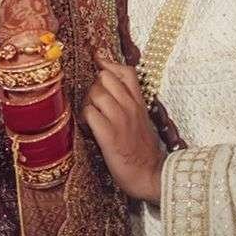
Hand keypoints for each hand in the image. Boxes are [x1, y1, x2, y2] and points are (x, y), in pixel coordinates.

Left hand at [82, 53, 163, 203]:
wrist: (151, 175)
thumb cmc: (144, 151)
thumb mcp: (142, 121)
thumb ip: (130, 105)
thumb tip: (113, 94)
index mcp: (139, 103)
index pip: (127, 72)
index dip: (109, 63)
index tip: (98, 60)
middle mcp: (130, 107)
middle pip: (105, 77)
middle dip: (94, 86)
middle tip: (94, 102)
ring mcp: (120, 120)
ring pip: (96, 93)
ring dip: (88, 102)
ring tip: (90, 116)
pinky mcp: (109, 135)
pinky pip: (89, 114)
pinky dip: (84, 118)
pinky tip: (88, 128)